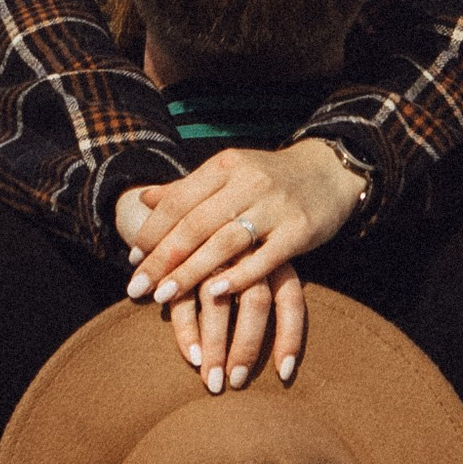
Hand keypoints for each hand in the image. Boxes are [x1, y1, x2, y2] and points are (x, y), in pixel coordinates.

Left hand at [117, 139, 360, 386]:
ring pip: (225, 242)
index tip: (132, 261)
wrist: (330, 171)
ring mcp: (276, 206)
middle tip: (138, 288)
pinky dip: (238, 276)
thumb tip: (144, 199)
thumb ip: (189, 188)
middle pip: (196, 225)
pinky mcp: (299, 231)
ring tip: (164, 296)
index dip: (152, 232)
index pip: (179, 201)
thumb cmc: (270, 178)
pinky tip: (214, 293)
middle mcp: (248, 182)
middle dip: (162, 259)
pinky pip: (264, 257)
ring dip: (191, 272)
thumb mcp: (229, 174)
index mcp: (225, 167)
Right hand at [162, 258, 306, 394]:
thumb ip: (261, 300)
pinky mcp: (179, 260)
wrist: (172, 206)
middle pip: (256, 302)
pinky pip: (185, 299)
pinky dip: (188, 330)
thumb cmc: (220, 250)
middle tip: (237, 383)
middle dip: (247, 347)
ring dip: (216, 347)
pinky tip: (191, 357)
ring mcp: (212, 253)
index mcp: (270, 256)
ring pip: (219, 304)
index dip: (290, 337)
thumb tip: (277, 359)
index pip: (291, 299)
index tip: (284, 374)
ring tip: (212, 381)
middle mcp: (246, 252)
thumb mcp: (248, 267)